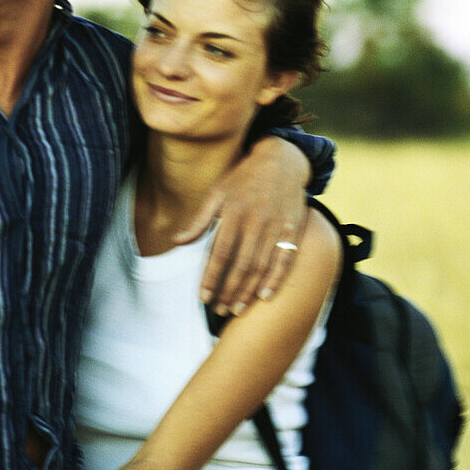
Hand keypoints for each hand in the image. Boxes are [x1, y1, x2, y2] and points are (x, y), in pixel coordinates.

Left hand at [176, 137, 310, 315]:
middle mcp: (256, 221)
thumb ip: (199, 220)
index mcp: (234, 213)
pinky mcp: (292, 229)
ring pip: (262, 266)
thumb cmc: (243, 178)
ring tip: (236, 308)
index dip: (211, 277)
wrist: (281, 160)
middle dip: (228, 290)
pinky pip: (286, 259)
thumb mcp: (217, 192)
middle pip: (241, 265)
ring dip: (248, 291)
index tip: (203, 297)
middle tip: (219, 310)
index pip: (220, 253)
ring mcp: (276, 226)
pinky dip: (276, 279)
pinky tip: (266, 296)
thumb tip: (176, 241)